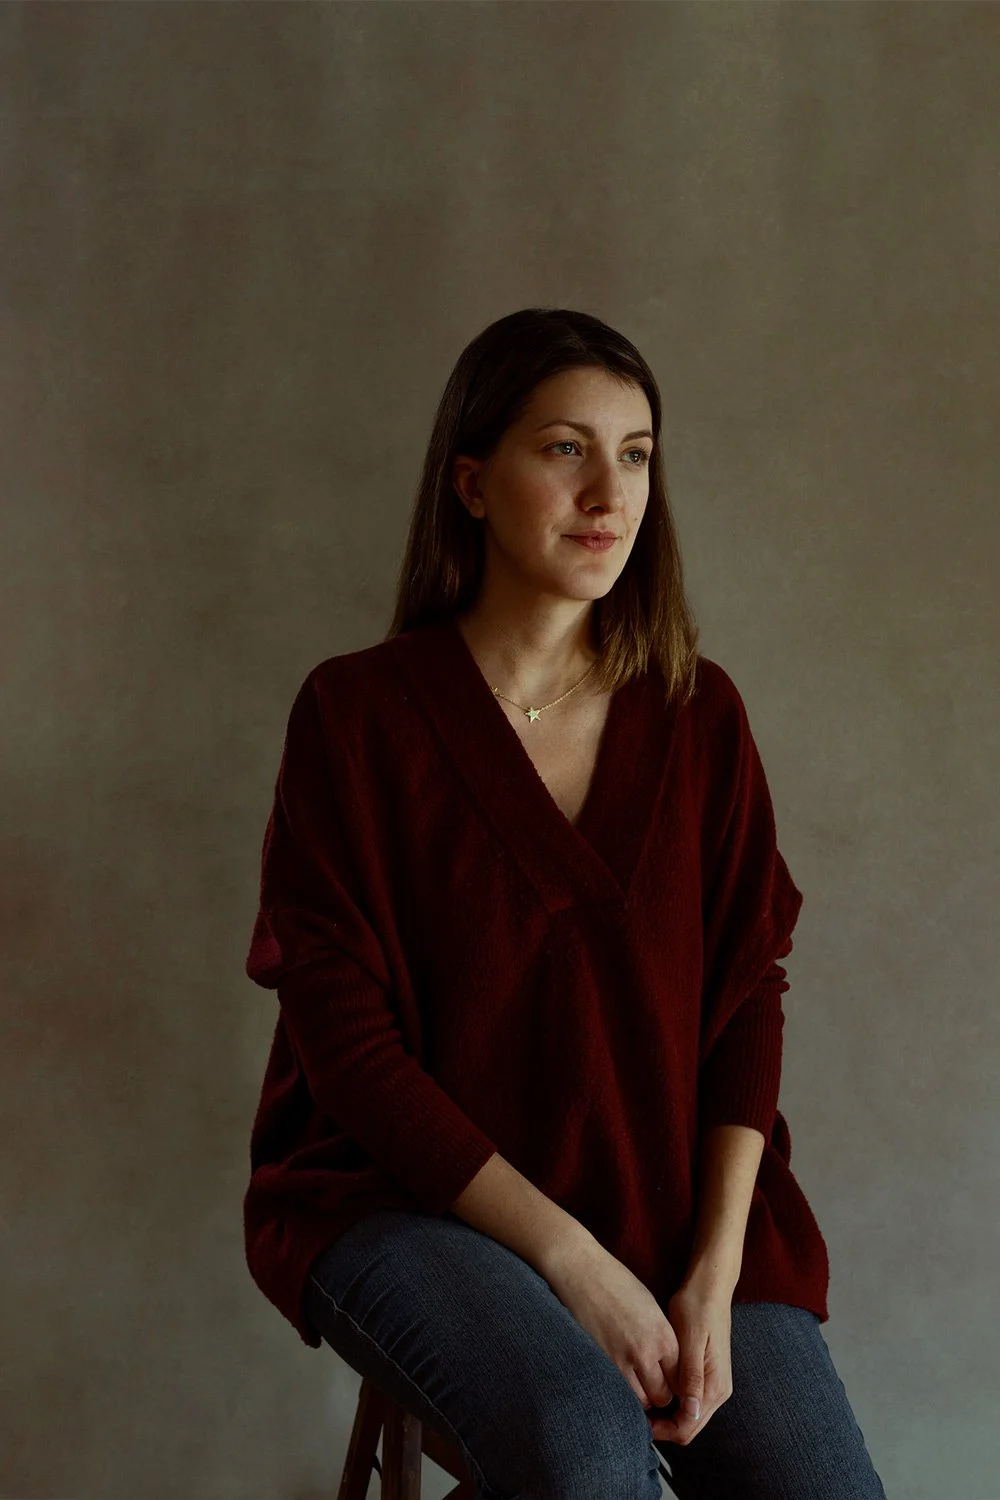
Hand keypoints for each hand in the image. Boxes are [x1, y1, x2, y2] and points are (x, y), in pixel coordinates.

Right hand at [542, 1237, 679, 1412]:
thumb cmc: (616, 1282)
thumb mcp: (651, 1307)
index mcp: (664, 1336)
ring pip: (640, 1401)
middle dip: (660, 1394)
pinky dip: (621, 1392)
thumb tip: (667, 1362)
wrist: (582, 1272)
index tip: (668, 1381)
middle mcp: (646, 1353)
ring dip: (640, 1396)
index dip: (675, 1382)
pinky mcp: (599, 1364)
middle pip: (663, 1396)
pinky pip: (617, 1392)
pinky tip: (619, 1381)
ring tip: (635, 1384)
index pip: (680, 1378)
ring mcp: (621, 1361)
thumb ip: (662, 1337)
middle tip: (652, 1386)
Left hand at [645, 1281, 733, 1445]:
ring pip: (689, 1415)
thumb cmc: (698, 1307)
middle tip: (636, 1413)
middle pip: (689, 1425)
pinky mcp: (707, 1373)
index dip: (663, 1430)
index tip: (639, 1421)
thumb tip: (691, 1412)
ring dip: (667, 1415)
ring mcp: (714, 1382)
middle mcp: (719, 1390)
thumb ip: (692, 1377)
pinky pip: (690, 1400)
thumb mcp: (691, 1340)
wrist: (711, 1286)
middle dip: (663, 1426)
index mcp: (716, 1386)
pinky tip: (655, 1389)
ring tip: (642, 1403)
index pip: (688, 1426)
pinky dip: (672, 1401)